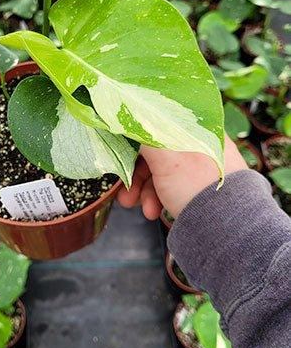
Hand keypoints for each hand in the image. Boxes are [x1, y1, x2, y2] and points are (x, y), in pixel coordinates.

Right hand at [117, 135, 247, 219]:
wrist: (226, 230)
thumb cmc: (199, 187)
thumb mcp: (166, 156)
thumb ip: (145, 135)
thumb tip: (127, 116)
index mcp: (199, 129)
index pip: (161, 124)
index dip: (137, 137)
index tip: (121, 151)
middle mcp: (201, 146)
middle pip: (158, 150)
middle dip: (136, 172)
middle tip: (125, 190)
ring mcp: (201, 169)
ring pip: (162, 171)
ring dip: (143, 189)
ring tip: (136, 205)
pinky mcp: (199, 190)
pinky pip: (171, 186)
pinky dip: (157, 197)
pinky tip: (152, 211)